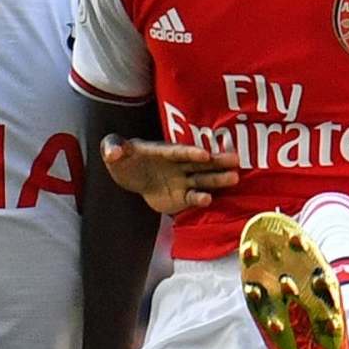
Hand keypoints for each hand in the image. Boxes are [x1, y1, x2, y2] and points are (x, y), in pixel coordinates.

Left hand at [100, 135, 238, 215]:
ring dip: (217, 179)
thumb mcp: (113, 151)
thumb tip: (113, 152)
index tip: (205, 154)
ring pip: (202, 179)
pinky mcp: (182, 196)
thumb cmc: (124, 158)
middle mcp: (177, 164)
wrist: (131, 174)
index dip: (191, 153)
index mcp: (163, 151)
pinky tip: (209, 200)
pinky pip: (193, 198)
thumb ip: (113, 148)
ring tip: (234, 178)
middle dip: (216, 162)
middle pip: (199, 163)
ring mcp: (182, 180)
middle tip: (235, 160)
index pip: (179, 152)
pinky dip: (200, 199)